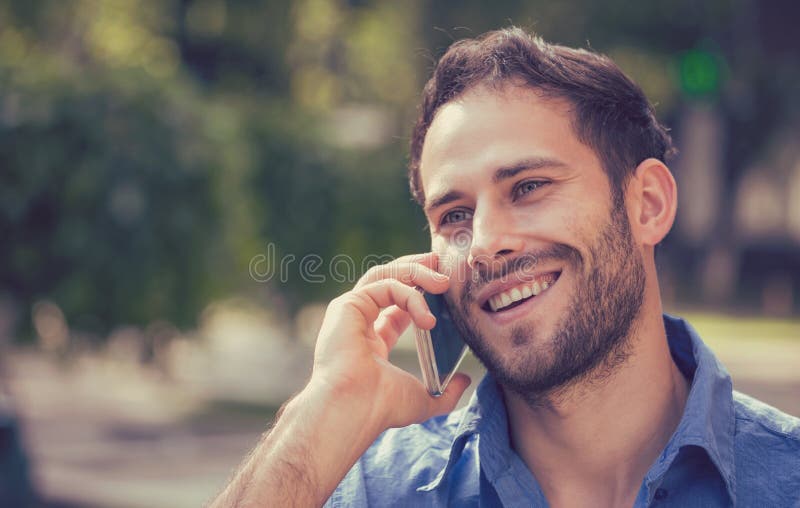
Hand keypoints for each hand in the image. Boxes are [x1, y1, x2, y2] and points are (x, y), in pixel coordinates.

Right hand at [310, 252, 471, 433]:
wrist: (354, 410)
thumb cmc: (380, 408)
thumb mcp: (423, 399)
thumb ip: (446, 392)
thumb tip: (465, 381)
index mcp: (372, 341)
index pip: (398, 305)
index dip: (423, 292)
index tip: (446, 287)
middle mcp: (359, 322)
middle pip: (389, 280)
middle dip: (417, 269)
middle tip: (442, 265)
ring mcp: (351, 312)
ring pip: (385, 275)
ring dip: (417, 272)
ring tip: (444, 282)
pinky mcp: (347, 305)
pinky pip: (385, 285)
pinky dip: (410, 295)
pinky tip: (427, 319)